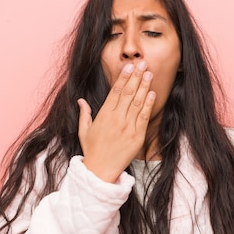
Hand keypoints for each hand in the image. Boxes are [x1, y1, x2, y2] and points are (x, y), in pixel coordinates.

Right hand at [77, 61, 155, 182]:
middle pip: (128, 93)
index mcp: (104, 115)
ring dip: (144, 86)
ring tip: (149, 73)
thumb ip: (84, 114)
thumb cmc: (92, 151)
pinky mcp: (137, 136)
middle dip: (136, 76)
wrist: (101, 171)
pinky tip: (152, 93)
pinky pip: (143, 117)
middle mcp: (116, 119)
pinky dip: (148, 104)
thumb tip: (80, 100)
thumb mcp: (84, 131)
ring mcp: (128, 127)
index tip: (129, 66)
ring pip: (137, 102)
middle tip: (142, 63)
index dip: (123, 78)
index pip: (115, 92)